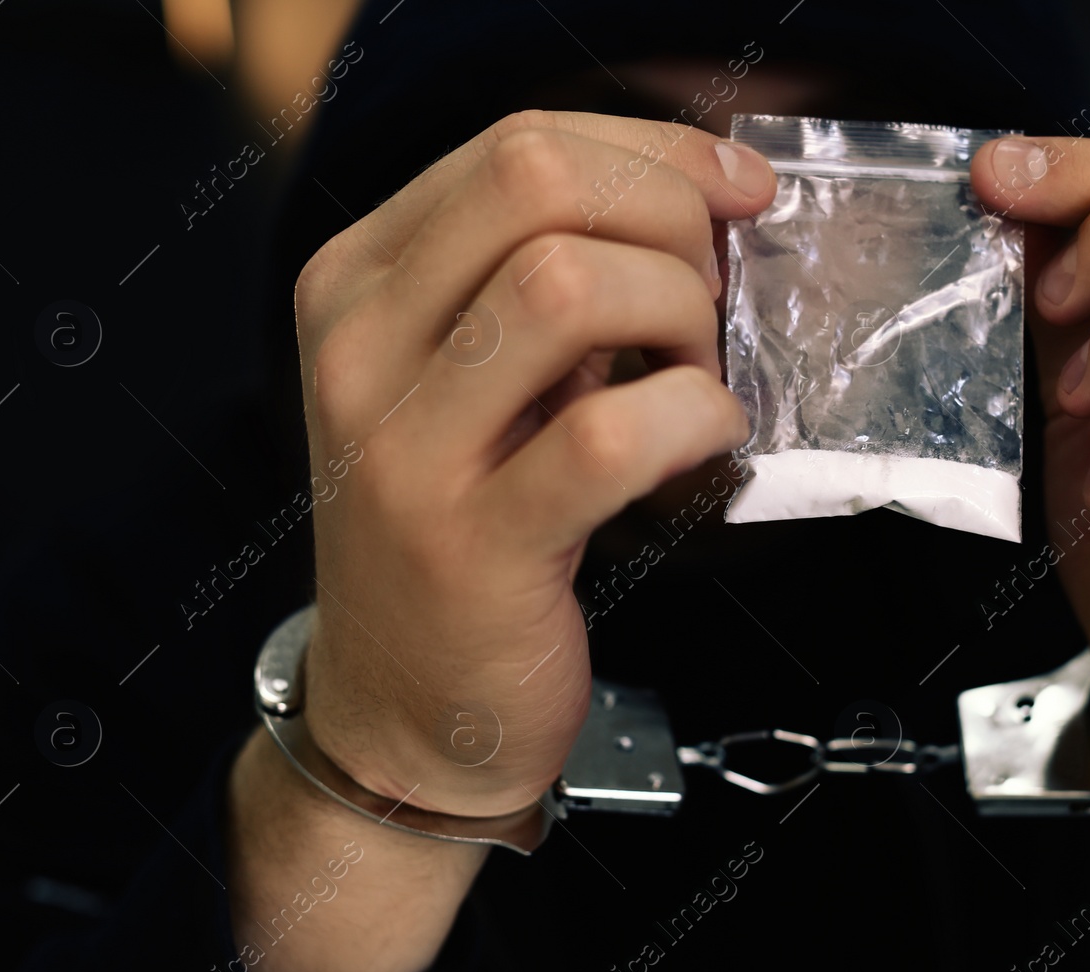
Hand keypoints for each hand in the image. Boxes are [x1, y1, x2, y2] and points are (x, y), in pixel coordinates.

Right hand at [292, 110, 774, 816]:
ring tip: (694, 371)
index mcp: (355, 283)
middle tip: (709, 292)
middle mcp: (357, 348)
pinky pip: (611, 435)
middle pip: (533, 183)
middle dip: (667, 215)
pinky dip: (693, 418)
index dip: (652, 151)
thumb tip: (698, 196)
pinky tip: (704, 437)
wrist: (406, 707)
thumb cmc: (463, 526)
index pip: (511, 146)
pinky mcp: (471, 544)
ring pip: (566, 288)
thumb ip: (542, 282)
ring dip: (678, 314)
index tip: (734, 188)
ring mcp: (403, 449)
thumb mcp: (469, 379)